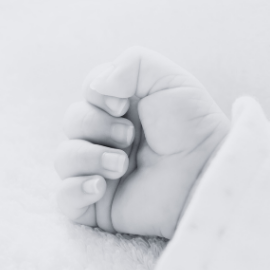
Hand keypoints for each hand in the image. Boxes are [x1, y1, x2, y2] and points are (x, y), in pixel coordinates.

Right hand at [55, 46, 229, 237]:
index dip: (97, 94)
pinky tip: (100, 187)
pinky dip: (74, 189)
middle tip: (129, 137)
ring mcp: (101, 172)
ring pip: (63, 158)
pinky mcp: (98, 205)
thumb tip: (97, 86)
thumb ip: (132, 63)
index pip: (87, 92)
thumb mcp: (170, 80)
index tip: (122, 104)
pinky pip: (63, 197)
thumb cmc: (194, 129)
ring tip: (121, 166)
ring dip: (88, 157)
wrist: (205, 175)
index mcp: (122, 109)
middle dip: (95, 125)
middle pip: (72, 121)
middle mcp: (108, 139)